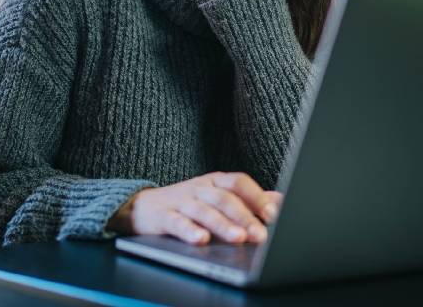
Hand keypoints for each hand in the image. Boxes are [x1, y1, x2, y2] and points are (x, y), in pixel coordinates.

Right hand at [107, 172, 283, 244]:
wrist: (142, 207)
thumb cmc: (188, 203)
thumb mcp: (217, 196)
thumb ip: (247, 199)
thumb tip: (280, 200)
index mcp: (215, 181)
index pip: (239, 182)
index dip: (257, 196)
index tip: (274, 213)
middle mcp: (200, 187)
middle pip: (225, 198)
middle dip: (245, 216)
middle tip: (261, 234)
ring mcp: (181, 200)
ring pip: (204, 210)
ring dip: (223, 225)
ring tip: (239, 238)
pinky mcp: (164, 216)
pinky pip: (177, 222)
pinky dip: (190, 231)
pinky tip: (202, 240)